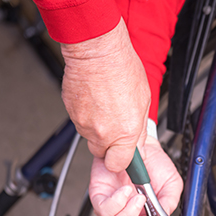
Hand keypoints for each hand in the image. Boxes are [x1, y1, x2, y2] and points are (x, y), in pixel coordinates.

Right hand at [61, 18, 150, 172]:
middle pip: (102, 154)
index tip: (125, 155)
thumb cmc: (122, 69)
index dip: (122, 160)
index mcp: (125, 132)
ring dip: (98, 129)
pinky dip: (87, 116)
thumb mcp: (144, 100)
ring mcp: (84, 124)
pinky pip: (80, 123)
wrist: (97, 51)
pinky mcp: (71, 113)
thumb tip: (137, 142)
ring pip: (90, 138)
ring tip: (106, 107)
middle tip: (116, 127)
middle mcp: (103, 132)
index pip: (119, 164)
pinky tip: (96, 101)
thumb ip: (139, 127)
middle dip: (109, 146)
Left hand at [88, 136, 182, 215]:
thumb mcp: (172, 185)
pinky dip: (117, 202)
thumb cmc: (155, 166)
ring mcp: (111, 209)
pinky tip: (127, 191)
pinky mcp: (99, 195)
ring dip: (129, 214)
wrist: (143, 147)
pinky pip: (103, 209)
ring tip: (140, 198)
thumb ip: (170, 204)